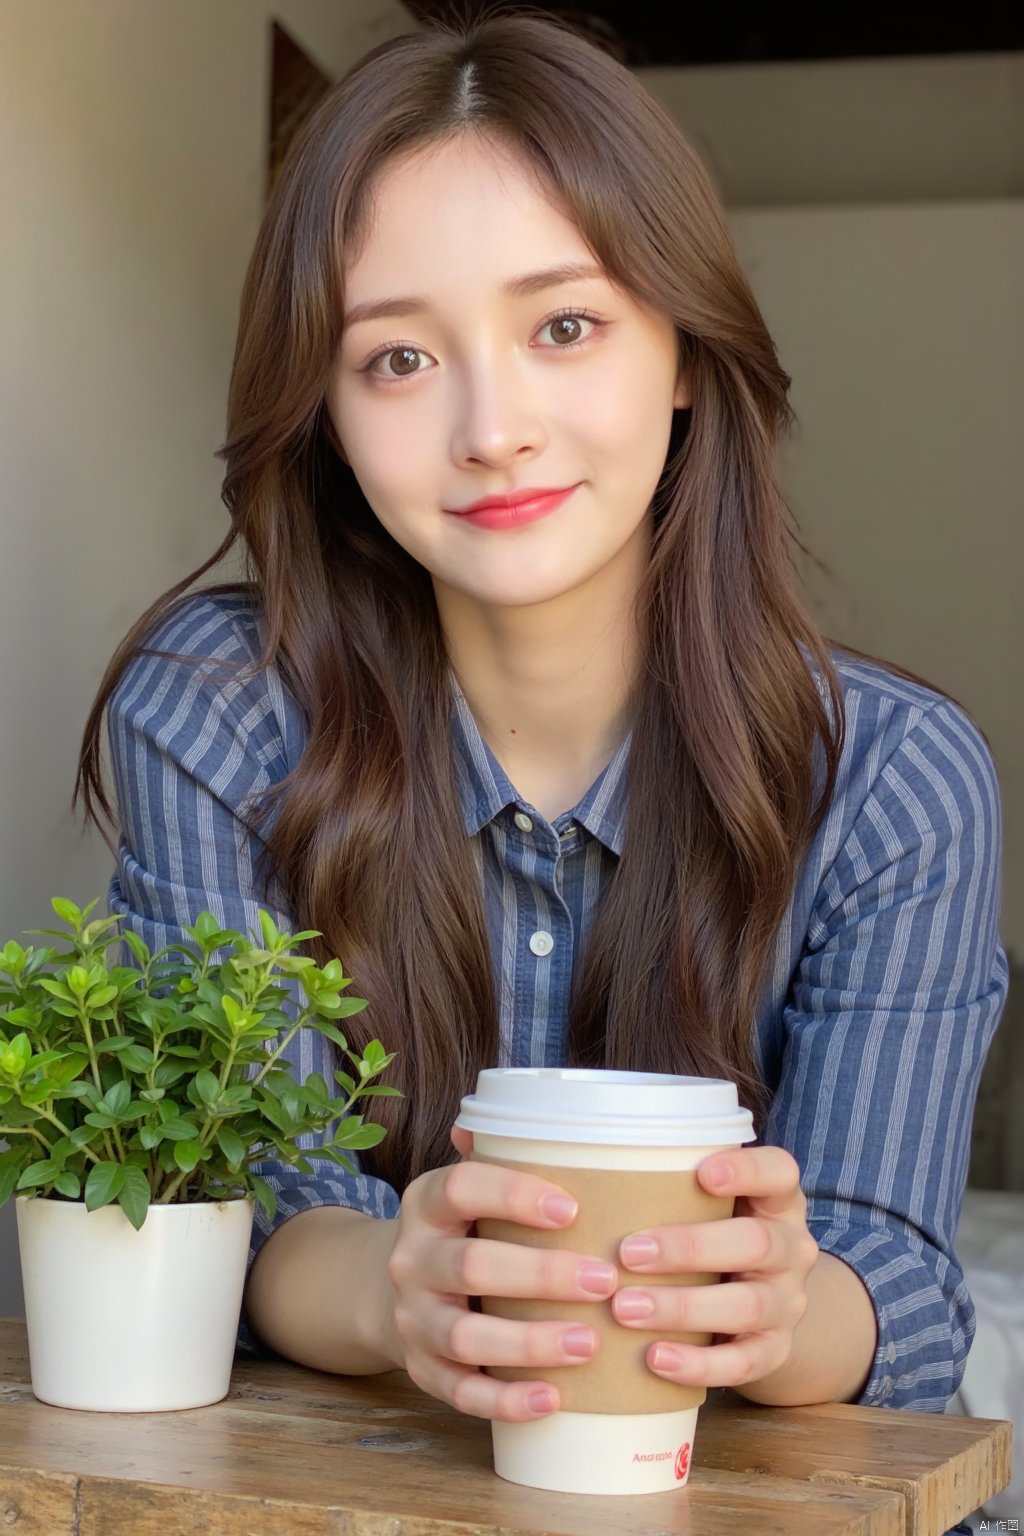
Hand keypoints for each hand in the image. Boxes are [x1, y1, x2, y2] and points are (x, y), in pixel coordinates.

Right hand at [382, 1125, 618, 1421]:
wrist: (393, 1291)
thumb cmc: (460, 1230)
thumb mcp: (466, 1188)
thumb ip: (505, 1155)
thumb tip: (553, 1120)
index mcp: (426, 1203)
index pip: (460, 1187)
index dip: (513, 1196)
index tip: (572, 1209)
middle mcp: (413, 1259)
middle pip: (471, 1266)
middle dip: (541, 1275)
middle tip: (606, 1281)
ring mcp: (414, 1319)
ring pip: (465, 1337)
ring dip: (530, 1343)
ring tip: (590, 1342)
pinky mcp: (423, 1371)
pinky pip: (461, 1393)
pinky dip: (506, 1401)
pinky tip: (553, 1400)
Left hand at [611, 1146, 818, 1388]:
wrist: (761, 1304)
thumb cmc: (713, 1235)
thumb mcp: (710, 1204)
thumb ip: (670, 1186)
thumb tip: (568, 1167)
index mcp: (776, 1200)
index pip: (779, 1172)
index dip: (747, 1169)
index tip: (703, 1173)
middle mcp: (790, 1248)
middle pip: (755, 1242)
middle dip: (689, 1247)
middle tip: (627, 1253)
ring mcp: (786, 1303)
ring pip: (746, 1305)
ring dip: (681, 1308)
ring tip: (624, 1309)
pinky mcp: (774, 1351)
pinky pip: (743, 1363)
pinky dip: (698, 1364)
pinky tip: (655, 1359)